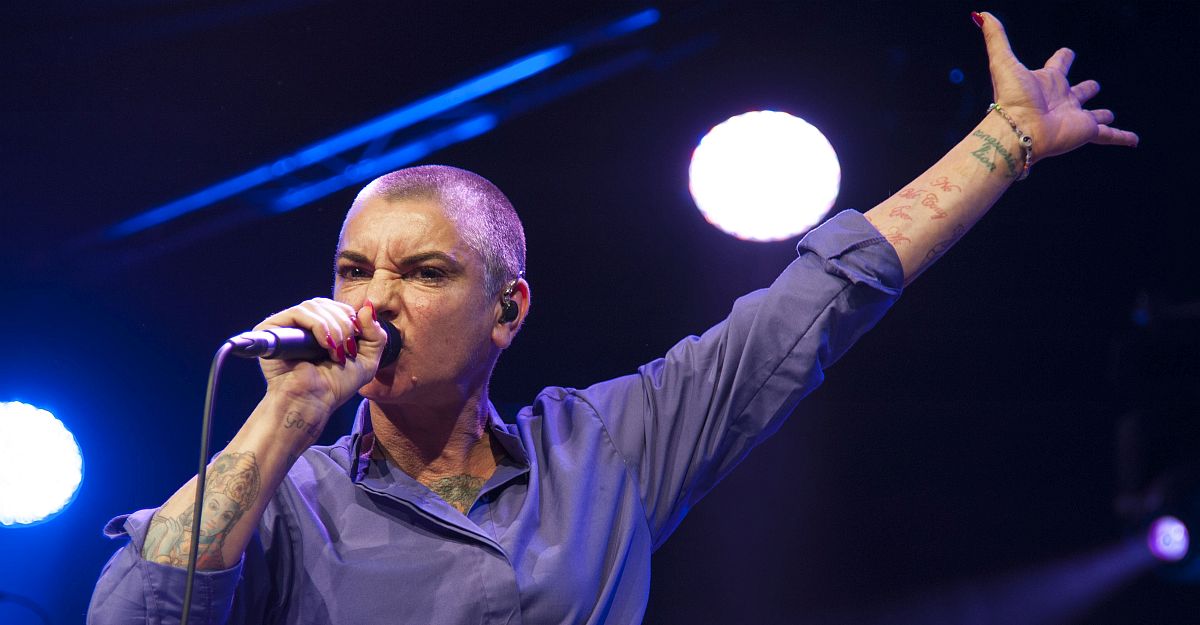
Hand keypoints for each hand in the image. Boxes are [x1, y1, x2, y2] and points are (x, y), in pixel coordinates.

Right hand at [254, 297, 385, 416]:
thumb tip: (368, 305)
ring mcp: (286, 325)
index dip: (351, 319)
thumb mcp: (368, 360)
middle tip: (348, 350)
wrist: (313, 402)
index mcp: (322, 328)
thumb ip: (376, 334)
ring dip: (334, 328)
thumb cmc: (335, 386)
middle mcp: (302, 324)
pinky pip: (299, 313)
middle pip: (327, 304)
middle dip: (345, 325)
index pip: (338, 307)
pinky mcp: (271, 328)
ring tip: (336, 353)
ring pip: (314, 306)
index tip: (356, 344)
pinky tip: (325, 345)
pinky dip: (318, 326)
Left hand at [977, 11, 1138, 161]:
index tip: (1067, 53)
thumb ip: (996, 38)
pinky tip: (1134, 141)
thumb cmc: (1011, 98)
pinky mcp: (1085, 131)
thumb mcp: (1003, 61)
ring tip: (1109, 116)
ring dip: (1102, 116)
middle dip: (1085, 89)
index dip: (1063, 57)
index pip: (1058, 64)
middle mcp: (1062, 99)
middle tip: (1092, 86)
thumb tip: (981, 14)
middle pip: (1077, 91)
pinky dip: (1123, 138)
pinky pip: (1109, 136)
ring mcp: (1075, 116)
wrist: (1018, 130)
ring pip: (1093, 115)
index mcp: (1048, 81)